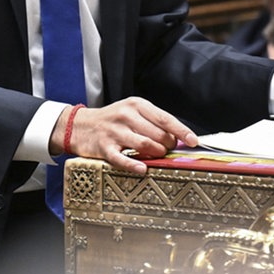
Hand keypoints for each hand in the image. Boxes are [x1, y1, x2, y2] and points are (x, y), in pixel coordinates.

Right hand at [50, 97, 195, 174]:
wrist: (79, 125)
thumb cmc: (113, 121)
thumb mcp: (131, 113)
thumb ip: (152, 122)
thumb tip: (178, 138)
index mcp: (136, 105)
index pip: (164, 118)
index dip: (181, 131)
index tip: (193, 141)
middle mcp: (126, 115)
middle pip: (157, 134)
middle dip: (167, 146)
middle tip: (165, 151)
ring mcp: (114, 131)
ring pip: (144, 144)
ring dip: (155, 154)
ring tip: (155, 157)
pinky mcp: (103, 147)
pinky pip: (122, 158)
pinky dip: (134, 165)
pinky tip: (142, 169)